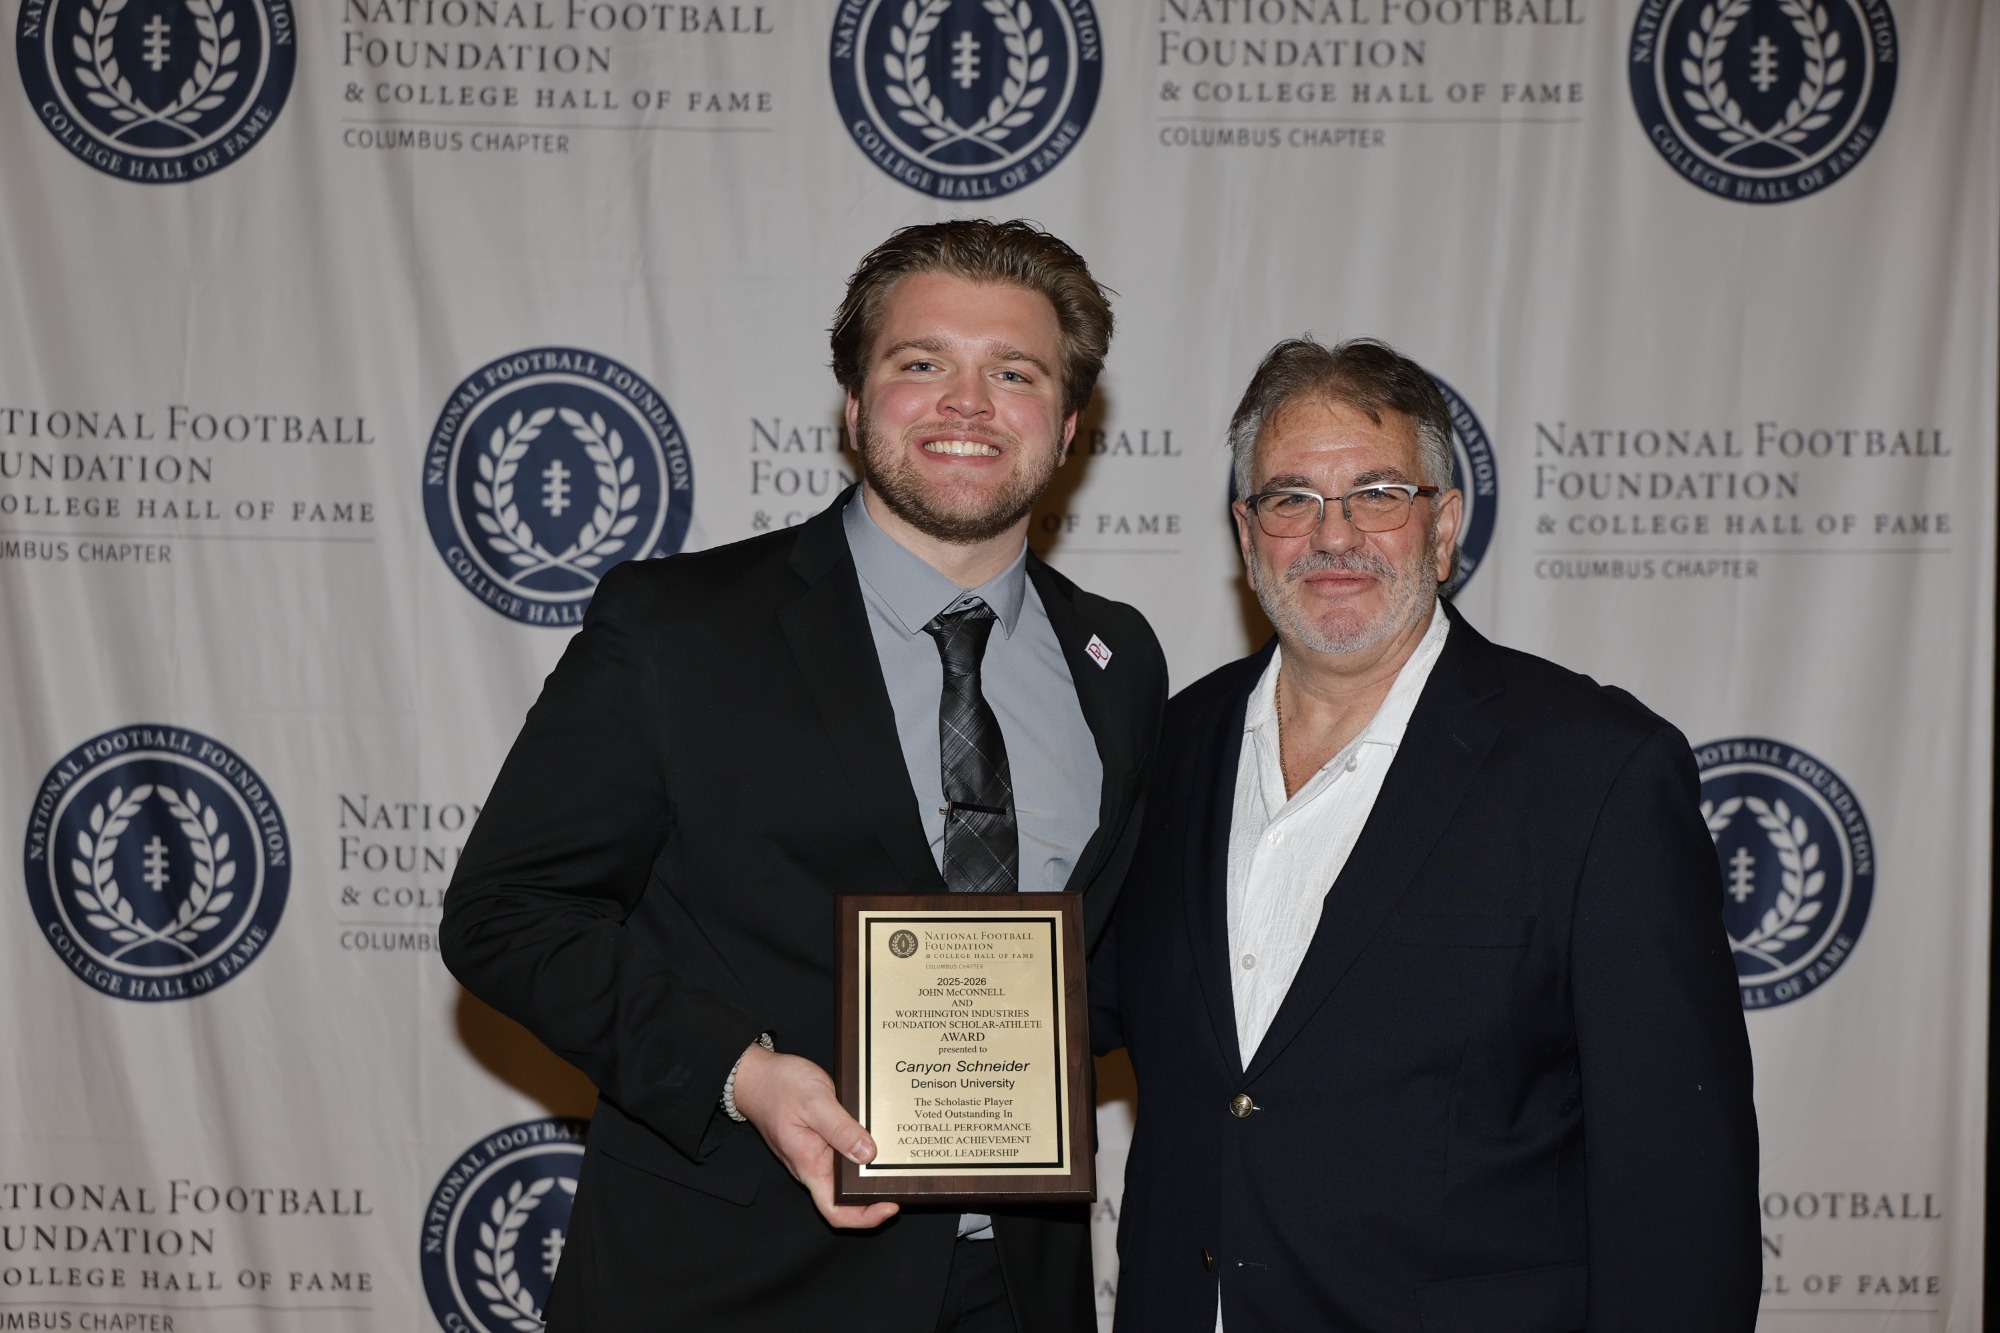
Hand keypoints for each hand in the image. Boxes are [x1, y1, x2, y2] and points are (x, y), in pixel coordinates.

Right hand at [730, 1043, 899, 1229]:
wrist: (755, 1075)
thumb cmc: (778, 1086)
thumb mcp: (814, 1101)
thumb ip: (840, 1128)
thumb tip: (867, 1154)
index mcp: (809, 1165)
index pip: (835, 1210)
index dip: (864, 1217)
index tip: (890, 1206)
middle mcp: (813, 1166)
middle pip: (846, 1197)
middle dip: (876, 1195)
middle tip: (903, 1181)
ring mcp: (817, 1154)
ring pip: (847, 1176)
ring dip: (871, 1172)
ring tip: (898, 1161)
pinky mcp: (821, 1140)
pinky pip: (845, 1154)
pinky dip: (863, 1152)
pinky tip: (881, 1139)